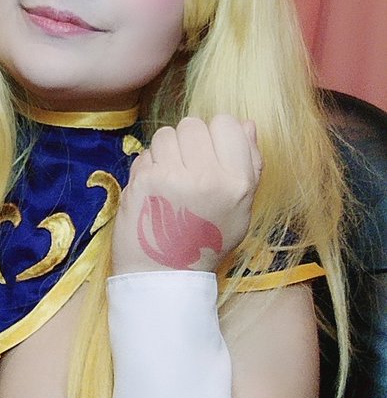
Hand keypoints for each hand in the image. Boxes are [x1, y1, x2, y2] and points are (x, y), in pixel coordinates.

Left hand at [112, 115, 261, 275]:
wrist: (165, 274)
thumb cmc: (205, 241)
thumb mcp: (241, 208)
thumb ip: (250, 164)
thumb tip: (247, 123)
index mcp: (238, 182)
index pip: (228, 123)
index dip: (216, 134)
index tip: (210, 154)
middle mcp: (209, 176)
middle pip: (194, 124)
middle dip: (188, 141)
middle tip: (187, 168)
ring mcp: (175, 176)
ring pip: (167, 133)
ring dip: (166, 151)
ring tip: (170, 178)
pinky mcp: (146, 180)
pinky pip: (147, 152)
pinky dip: (149, 166)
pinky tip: (155, 189)